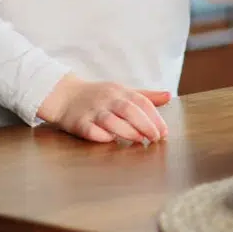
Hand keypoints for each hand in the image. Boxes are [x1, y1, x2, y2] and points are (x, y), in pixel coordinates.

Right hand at [37, 74, 170, 143]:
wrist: (64, 95)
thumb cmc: (98, 96)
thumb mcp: (122, 91)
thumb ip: (145, 96)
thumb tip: (168, 95)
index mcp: (119, 91)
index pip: (141, 101)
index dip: (155, 117)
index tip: (164, 132)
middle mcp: (107, 99)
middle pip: (129, 110)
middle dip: (145, 125)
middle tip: (155, 138)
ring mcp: (92, 111)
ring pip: (112, 121)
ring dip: (128, 131)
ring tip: (139, 141)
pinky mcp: (79, 123)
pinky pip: (92, 131)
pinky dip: (103, 136)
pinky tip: (112, 141)